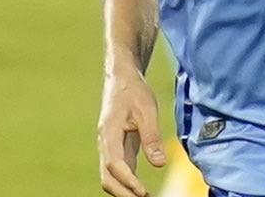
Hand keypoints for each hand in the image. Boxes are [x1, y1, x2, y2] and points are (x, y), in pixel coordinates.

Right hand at [96, 67, 166, 196]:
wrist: (121, 78)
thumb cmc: (134, 91)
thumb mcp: (146, 109)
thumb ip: (152, 136)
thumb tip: (159, 164)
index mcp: (109, 133)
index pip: (115, 164)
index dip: (128, 181)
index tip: (142, 192)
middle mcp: (105, 144)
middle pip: (107, 177)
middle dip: (123, 193)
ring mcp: (109, 147)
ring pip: (111, 177)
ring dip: (125, 190)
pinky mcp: (117, 148)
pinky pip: (119, 171)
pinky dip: (128, 183)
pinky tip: (143, 191)